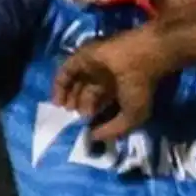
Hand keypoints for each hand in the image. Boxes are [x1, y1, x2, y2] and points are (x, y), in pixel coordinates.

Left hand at [52, 27, 174, 141]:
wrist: (138, 59)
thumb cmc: (138, 88)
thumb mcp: (131, 118)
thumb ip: (112, 131)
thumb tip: (93, 137)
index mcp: (118, 88)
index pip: (101, 102)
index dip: (92, 115)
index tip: (85, 127)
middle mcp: (104, 77)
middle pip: (85, 93)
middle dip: (78, 107)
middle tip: (72, 119)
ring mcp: (91, 66)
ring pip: (75, 83)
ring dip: (68, 98)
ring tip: (64, 112)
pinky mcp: (81, 57)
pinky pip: (65, 72)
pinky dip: (59, 86)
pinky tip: (57, 101)